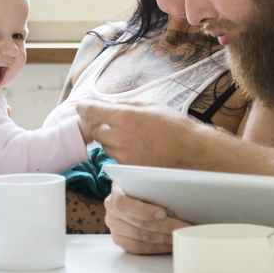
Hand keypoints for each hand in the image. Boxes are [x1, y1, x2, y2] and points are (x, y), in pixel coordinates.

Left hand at [76, 100, 215, 167]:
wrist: (191, 151)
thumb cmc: (174, 126)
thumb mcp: (149, 106)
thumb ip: (124, 105)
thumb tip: (105, 103)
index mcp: (124, 116)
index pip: (91, 111)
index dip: (84, 107)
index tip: (82, 107)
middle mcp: (119, 137)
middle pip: (95, 130)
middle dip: (100, 124)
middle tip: (112, 122)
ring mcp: (123, 155)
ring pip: (105, 146)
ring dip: (111, 140)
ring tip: (131, 136)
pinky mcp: (128, 169)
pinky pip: (116, 158)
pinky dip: (121, 153)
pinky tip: (137, 148)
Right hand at [104, 183, 189, 254]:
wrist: (131, 197)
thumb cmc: (142, 188)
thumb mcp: (146, 181)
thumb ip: (155, 184)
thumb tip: (177, 188)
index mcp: (116, 194)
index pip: (124, 204)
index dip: (143, 211)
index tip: (163, 213)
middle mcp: (112, 213)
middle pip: (139, 225)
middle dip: (166, 227)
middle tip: (184, 226)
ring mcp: (115, 230)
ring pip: (143, 239)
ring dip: (165, 238)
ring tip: (182, 234)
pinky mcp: (122, 242)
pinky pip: (141, 249)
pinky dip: (159, 247)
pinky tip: (171, 243)